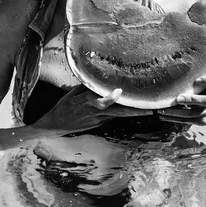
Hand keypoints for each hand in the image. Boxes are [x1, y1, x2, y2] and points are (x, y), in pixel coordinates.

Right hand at [33, 84, 152, 133]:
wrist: (56, 126)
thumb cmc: (63, 106)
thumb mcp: (72, 93)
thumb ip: (87, 88)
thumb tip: (98, 80)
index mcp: (87, 103)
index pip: (101, 101)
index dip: (110, 97)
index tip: (119, 91)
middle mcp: (95, 113)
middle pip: (118, 112)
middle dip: (134, 111)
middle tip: (149, 109)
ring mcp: (98, 120)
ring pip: (118, 115)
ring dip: (132, 113)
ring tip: (147, 110)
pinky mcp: (98, 123)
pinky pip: (111, 116)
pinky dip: (120, 112)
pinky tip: (130, 109)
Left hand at [157, 75, 205, 125]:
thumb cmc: (204, 93)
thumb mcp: (203, 85)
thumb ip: (196, 79)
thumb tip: (176, 71)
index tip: (197, 80)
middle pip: (205, 100)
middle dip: (190, 99)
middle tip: (177, 99)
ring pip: (192, 113)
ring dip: (175, 112)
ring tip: (162, 110)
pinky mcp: (203, 122)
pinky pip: (187, 121)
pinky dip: (174, 119)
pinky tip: (164, 116)